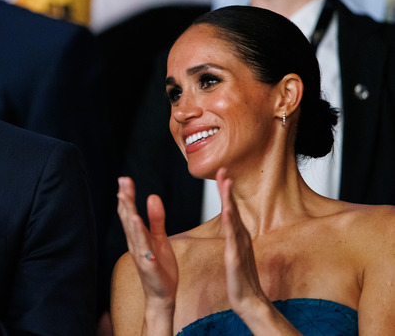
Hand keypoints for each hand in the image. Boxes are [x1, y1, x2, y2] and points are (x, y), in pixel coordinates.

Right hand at [117, 177, 177, 311]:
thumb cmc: (160, 267)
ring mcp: (140, 254)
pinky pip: (144, 248)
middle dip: (125, 200)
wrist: (162, 295)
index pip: (129, 212)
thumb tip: (152, 196)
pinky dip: (140, 236)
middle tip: (122, 181)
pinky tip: (137, 223)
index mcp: (137, 236)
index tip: (124, 179)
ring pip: (133, 231)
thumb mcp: (160, 238)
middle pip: (128, 218)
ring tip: (126, 198)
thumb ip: (156, 218)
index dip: (126, 196)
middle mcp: (135, 243)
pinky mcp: (149, 264)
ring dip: (129, 214)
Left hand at [217, 168, 267, 315]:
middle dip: (227, 189)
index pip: (231, 209)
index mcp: (238, 237)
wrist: (250, 302)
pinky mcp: (235, 259)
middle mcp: (241, 239)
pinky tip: (228, 212)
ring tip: (225, 183)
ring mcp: (239, 248)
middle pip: (233, 209)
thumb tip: (232, 226)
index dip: (226, 192)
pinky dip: (231, 224)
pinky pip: (233, 239)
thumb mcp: (236, 253)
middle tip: (223, 170)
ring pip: (233, 220)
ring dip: (229, 201)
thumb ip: (235, 239)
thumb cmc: (242, 279)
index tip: (222, 173)